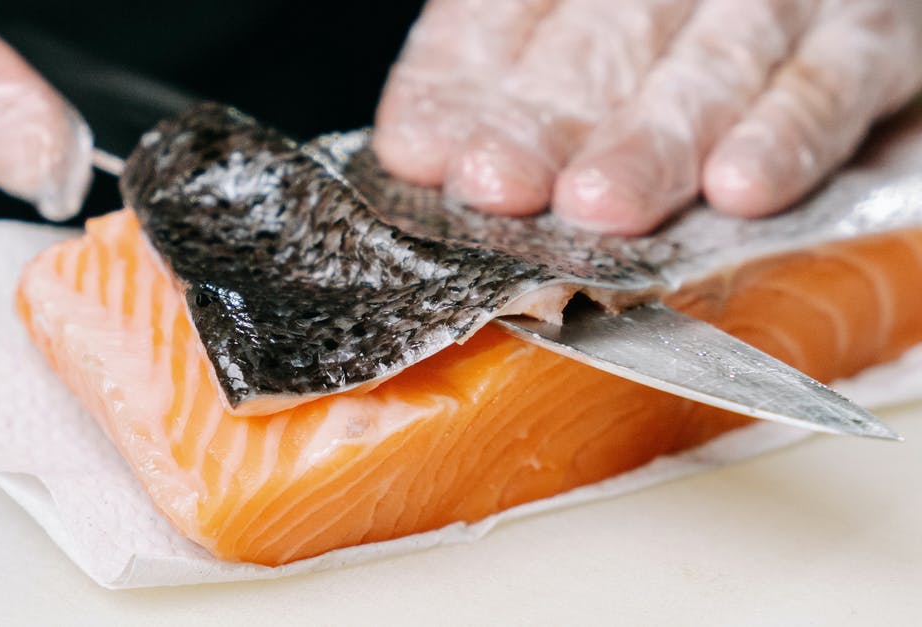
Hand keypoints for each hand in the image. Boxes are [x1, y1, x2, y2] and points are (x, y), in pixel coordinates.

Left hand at [373, 0, 921, 234]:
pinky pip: (829, 83)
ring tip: (602, 204)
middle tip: (500, 182)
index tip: (417, 150)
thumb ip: (497, 58)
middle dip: (546, 122)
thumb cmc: (671, 36)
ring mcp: (772, 1)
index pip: (504, 11)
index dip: (459, 82)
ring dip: (651, 142)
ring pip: (707, 69)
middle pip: (602, 40)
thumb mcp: (575, 28)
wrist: (785, 2)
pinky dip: (788, 134)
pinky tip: (742, 187)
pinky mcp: (866, 38)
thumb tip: (414, 144)